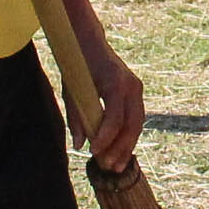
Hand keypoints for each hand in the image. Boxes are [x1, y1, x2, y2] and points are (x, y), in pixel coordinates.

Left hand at [85, 44, 146, 169]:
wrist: (89, 42)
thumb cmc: (77, 66)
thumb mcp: (71, 90)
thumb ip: (76, 118)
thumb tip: (78, 145)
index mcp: (115, 83)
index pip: (115, 118)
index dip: (105, 138)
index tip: (94, 152)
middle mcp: (131, 86)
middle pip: (131, 125)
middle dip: (120, 148)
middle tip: (107, 166)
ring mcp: (137, 89)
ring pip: (137, 124)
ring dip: (128, 146)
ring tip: (116, 166)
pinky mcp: (136, 93)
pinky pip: (136, 119)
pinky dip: (129, 136)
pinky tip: (120, 151)